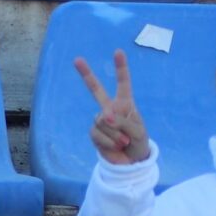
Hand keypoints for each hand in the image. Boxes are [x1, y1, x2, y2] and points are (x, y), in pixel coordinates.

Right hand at [75, 49, 151, 165]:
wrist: (131, 163)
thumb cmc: (139, 143)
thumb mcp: (138, 131)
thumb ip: (122, 121)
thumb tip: (104, 117)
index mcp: (125, 104)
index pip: (123, 83)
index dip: (121, 68)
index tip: (118, 52)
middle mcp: (111, 109)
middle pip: (96, 90)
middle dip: (86, 75)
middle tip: (77, 59)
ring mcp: (101, 121)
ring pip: (103, 120)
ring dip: (116, 133)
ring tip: (124, 142)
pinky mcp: (95, 134)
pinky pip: (98, 133)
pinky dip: (109, 141)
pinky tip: (117, 146)